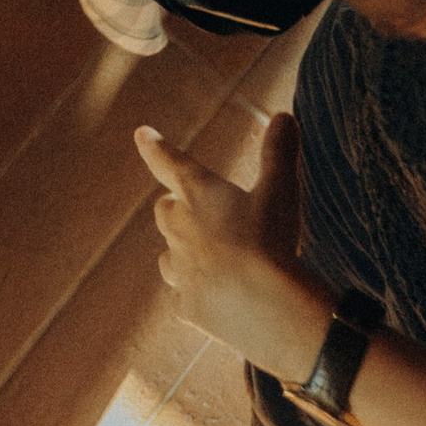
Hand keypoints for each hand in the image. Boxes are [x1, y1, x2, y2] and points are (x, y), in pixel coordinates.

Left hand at [137, 113, 328, 384]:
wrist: (272, 310)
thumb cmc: (274, 241)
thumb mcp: (281, 190)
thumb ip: (279, 152)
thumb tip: (284, 116)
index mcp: (200, 194)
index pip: (170, 162)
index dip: (155, 148)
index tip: (141, 134)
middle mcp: (181, 228)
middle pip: (165, 211)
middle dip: (177, 209)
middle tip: (194, 212)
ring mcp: (181, 271)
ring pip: (169, 257)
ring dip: (182, 255)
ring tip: (208, 260)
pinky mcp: (187, 307)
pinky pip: (183, 298)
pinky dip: (196, 296)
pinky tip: (217, 301)